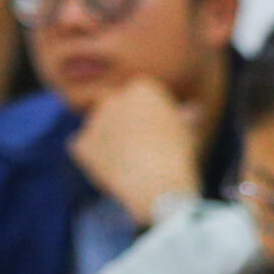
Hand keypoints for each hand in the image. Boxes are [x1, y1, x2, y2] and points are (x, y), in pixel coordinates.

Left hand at [69, 77, 203, 223]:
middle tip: (144, 153)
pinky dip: (95, 160)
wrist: (156, 184)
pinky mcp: (80, 143)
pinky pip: (84, 150)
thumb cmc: (178, 158)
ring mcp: (94, 120)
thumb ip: (184, 117)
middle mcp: (114, 97)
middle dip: (126, 128)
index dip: (153, 122)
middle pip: (118, 112)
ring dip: (111, 143)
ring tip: (131, 167)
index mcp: (143, 88)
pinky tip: (114, 173)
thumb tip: (193, 110)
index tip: (163, 139)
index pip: (142, 101)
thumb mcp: (189, 133)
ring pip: (101, 130)